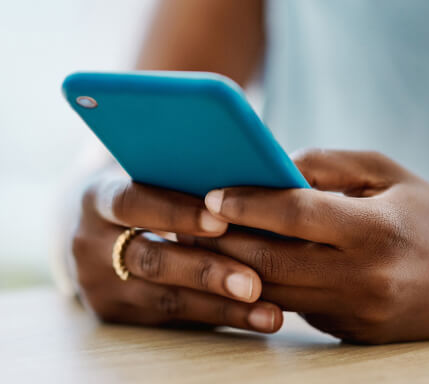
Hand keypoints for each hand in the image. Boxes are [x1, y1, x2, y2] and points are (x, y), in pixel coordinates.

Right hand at [70, 169, 282, 332]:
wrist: (98, 232)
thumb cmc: (142, 196)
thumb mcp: (147, 179)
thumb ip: (182, 181)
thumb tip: (252, 187)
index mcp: (98, 198)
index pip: (133, 202)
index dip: (176, 212)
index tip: (222, 221)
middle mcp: (91, 244)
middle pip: (151, 260)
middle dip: (205, 272)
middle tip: (252, 283)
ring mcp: (101, 285)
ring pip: (166, 299)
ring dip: (222, 307)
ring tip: (268, 313)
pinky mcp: (117, 313)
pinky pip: (173, 319)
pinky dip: (217, 317)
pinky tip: (253, 318)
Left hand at [197, 149, 428, 343]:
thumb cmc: (426, 214)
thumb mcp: (385, 173)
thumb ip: (326, 166)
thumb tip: (270, 167)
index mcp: (375, 232)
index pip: (296, 216)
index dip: (248, 203)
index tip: (211, 194)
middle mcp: (363, 279)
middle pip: (270, 260)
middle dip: (221, 241)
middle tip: (187, 222)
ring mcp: (354, 312)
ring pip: (272, 291)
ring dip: (229, 268)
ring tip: (199, 244)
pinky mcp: (348, 330)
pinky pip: (292, 306)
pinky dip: (260, 286)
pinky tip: (238, 265)